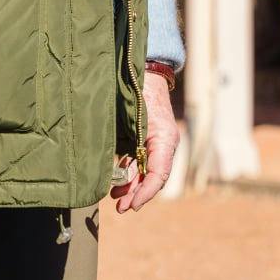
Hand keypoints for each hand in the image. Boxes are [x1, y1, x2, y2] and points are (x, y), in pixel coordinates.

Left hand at [111, 71, 179, 213]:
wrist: (146, 70)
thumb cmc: (141, 90)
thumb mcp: (135, 118)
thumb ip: (129, 144)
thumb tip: (114, 173)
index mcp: (165, 140)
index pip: (159, 175)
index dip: (145, 193)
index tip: (131, 206)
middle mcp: (163, 144)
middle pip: (152, 178)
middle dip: (136, 194)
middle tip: (120, 208)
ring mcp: (156, 142)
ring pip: (145, 172)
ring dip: (131, 186)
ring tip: (116, 199)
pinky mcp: (146, 139)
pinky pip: (140, 161)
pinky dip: (129, 173)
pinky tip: (117, 183)